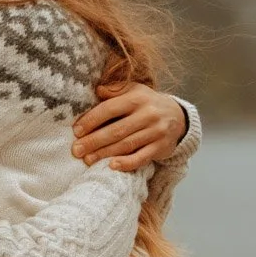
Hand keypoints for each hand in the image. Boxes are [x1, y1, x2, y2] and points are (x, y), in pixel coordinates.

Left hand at [71, 85, 186, 171]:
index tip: (77, 131)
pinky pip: (141, 158)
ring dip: (105, 154)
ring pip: (126, 145)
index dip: (92, 120)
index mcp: (137, 98)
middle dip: (94, 141)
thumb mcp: (134, 91)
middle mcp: (147, 114)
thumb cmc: (148, 103)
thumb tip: (97, 90)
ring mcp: (155, 132)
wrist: (178, 116)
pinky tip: (112, 166)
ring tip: (88, 159)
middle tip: (76, 150)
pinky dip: (127, 163)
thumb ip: (115, 90)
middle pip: (116, 130)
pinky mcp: (160, 148)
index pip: (110, 109)